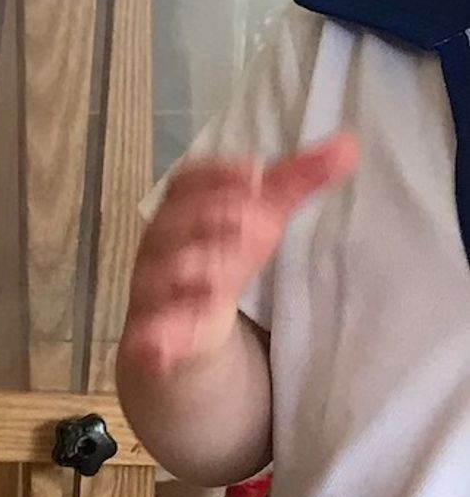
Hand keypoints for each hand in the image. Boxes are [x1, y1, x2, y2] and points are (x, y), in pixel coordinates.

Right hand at [119, 136, 355, 381]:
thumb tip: (349, 145)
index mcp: (180, 212)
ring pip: (163, 280)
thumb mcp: (257, 222)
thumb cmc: (219, 261)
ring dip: (192, 276)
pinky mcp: (153, 339)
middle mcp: (161, 248)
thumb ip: (295, 184)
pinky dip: (154, 342)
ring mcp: (154, 293)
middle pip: (176, 228)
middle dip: (215, 223)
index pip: (186, 184)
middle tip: (261, 227)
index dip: (216, 176)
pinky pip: (148, 338)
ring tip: (216, 284)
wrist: (170, 330)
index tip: (254, 174)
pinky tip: (160, 350)